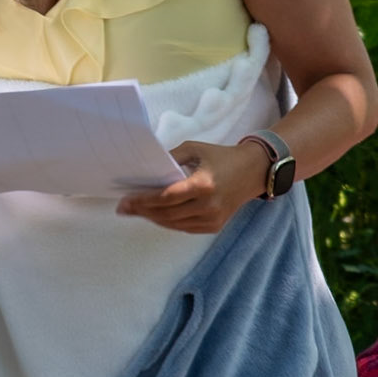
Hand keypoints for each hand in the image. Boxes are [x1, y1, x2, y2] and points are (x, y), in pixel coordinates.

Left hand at [115, 139, 270, 233]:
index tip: (126, 201)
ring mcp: (212, 219)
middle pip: (166, 213)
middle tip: (124, 208)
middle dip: (142, 211)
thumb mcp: (195, 149)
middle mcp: (208, 206)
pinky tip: (156, 214)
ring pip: (173, 224)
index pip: (166, 197)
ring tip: (137, 210)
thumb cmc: (221, 157)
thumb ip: (171, 158)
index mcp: (203, 184)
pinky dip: (168, 222)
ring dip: (153, 217)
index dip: (143, 201)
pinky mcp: (214, 226)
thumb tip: (147, 169)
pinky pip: (184, 227)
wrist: (253, 172)